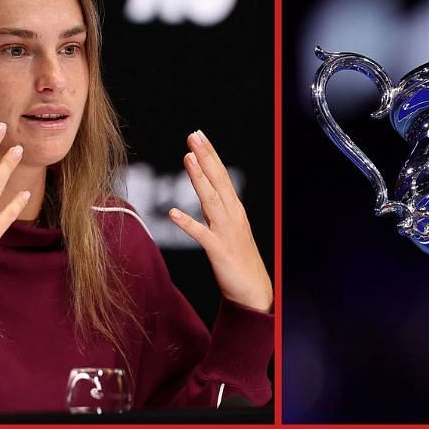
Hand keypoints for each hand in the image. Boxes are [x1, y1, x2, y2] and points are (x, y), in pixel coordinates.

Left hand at [168, 130, 272, 311]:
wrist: (254, 292)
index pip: (221, 176)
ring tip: (187, 157)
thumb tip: (204, 192)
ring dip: (199, 179)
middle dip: (206, 156)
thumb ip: (216, 210)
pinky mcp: (219, 251)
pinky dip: (188, 223)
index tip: (199, 136)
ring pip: (211, 200)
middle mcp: (233, 216)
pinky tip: (174, 213)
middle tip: (194, 135)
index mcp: (235, 210)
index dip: (210, 155)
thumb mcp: (229, 229)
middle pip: (218, 181)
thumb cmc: (239, 261)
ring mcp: (227, 232)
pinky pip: (201, 235)